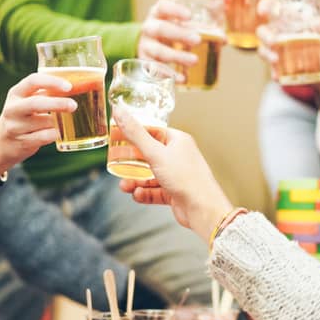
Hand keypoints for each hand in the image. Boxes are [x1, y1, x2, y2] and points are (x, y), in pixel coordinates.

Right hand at [0, 73, 75, 179]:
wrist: (1, 143)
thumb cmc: (23, 117)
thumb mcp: (27, 101)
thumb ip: (45, 93)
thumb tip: (77, 87)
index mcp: (16, 93)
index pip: (33, 81)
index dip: (52, 82)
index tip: (68, 87)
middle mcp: (12, 109)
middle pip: (36, 103)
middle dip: (58, 103)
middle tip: (73, 106)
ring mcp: (15, 127)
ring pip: (44, 122)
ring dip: (57, 122)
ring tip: (60, 122)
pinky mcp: (21, 142)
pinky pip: (45, 137)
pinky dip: (54, 134)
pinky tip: (56, 133)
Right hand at [112, 106, 233, 242]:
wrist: (203, 209)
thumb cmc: (186, 178)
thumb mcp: (156, 153)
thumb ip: (135, 133)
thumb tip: (119, 111)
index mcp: (178, 141)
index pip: (152, 132)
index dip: (134, 134)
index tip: (117, 137)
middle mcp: (178, 156)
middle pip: (148, 155)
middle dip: (131, 162)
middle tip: (116, 164)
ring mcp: (177, 175)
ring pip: (149, 175)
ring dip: (135, 181)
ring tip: (124, 186)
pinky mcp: (175, 192)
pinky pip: (154, 190)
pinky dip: (144, 193)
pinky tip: (137, 195)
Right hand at [137, 0, 199, 81]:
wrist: (148, 48)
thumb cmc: (171, 33)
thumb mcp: (181, 26)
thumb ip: (202, 28)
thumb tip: (224, 39)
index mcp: (158, 14)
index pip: (162, 7)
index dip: (174, 9)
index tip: (190, 15)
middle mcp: (149, 28)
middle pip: (160, 29)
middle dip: (178, 34)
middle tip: (197, 39)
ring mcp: (145, 46)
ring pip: (158, 51)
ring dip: (177, 56)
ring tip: (194, 60)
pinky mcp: (145, 64)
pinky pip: (155, 70)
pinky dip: (169, 75)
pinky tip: (182, 78)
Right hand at [255, 0, 319, 107]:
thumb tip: (318, 24)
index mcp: (291, 19)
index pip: (272, 8)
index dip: (265, 7)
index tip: (263, 11)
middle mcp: (282, 34)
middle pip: (263, 31)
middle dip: (265, 35)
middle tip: (274, 41)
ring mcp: (280, 51)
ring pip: (264, 50)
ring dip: (267, 54)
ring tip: (276, 60)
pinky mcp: (282, 68)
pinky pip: (273, 70)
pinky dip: (274, 72)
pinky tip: (279, 76)